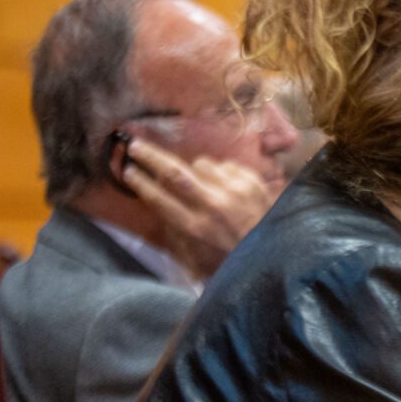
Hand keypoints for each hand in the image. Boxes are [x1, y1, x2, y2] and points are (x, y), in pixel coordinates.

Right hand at [120, 138, 276, 279]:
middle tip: (136, 145)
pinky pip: (226, 165)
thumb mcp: (195, 252)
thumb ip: (174, 223)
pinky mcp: (253, 182)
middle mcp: (213, 206)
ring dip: (195, 169)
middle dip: (151, 156)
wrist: (273, 254)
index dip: (139, 181)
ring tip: (201, 183)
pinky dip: (220, 172)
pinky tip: (225, 186)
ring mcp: (235, 192)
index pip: (158, 197)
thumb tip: (156, 190)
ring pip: (202, 164)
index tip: (127, 169)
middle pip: (175, 172)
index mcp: (195, 227)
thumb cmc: (229, 257)